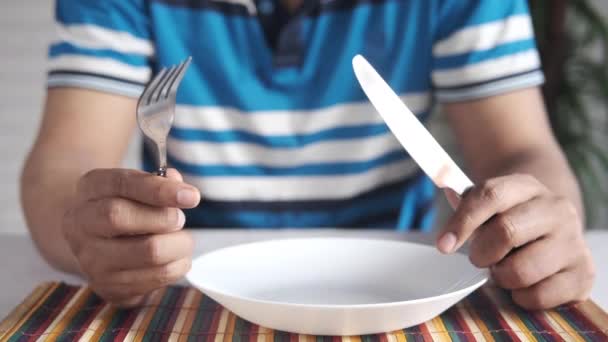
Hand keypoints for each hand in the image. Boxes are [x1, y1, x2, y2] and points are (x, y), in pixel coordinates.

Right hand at [62, 168, 199, 306]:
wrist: (96, 241)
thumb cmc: (126, 206)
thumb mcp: (136, 185)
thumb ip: (160, 182)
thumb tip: (181, 190)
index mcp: (91, 188)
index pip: (122, 184)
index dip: (159, 190)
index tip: (191, 197)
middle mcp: (81, 223)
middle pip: (120, 217)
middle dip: (164, 218)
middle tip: (180, 220)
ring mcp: (91, 259)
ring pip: (147, 252)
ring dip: (179, 245)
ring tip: (182, 240)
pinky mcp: (108, 286)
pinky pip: (156, 277)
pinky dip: (178, 265)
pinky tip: (175, 257)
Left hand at [437, 174, 594, 308]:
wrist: (554, 227)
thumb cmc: (512, 216)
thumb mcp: (491, 202)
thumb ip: (469, 202)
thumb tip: (449, 193)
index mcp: (527, 186)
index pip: (489, 196)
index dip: (462, 221)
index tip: (444, 245)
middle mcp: (556, 209)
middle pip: (506, 232)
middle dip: (482, 253)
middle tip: (480, 258)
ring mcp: (573, 241)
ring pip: (521, 270)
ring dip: (501, 276)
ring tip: (504, 269)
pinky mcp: (582, 273)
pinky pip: (539, 295)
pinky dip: (521, 296)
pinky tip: (523, 284)